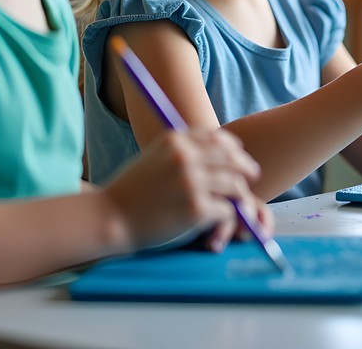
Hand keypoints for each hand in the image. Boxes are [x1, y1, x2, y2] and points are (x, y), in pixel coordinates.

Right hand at [103, 129, 270, 252]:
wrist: (109, 218)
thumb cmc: (132, 191)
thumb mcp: (155, 157)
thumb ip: (183, 150)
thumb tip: (221, 150)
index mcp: (176, 141)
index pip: (218, 138)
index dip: (233, 148)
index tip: (239, 157)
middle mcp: (185, 157)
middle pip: (232, 158)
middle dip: (245, 167)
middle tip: (252, 175)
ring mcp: (191, 182)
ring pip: (234, 183)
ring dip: (238, 194)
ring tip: (238, 202)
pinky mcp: (196, 208)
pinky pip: (226, 209)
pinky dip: (227, 216)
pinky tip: (218, 221)